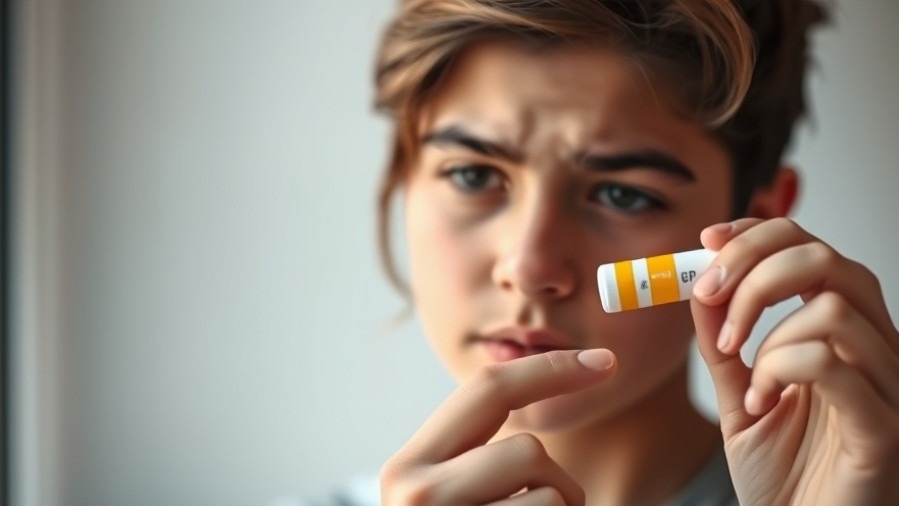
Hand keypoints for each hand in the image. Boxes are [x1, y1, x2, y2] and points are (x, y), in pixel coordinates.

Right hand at [380, 349, 616, 504]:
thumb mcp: (448, 495)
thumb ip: (479, 455)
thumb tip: (562, 384)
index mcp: (410, 464)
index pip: (486, 390)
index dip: (550, 369)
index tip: (604, 362)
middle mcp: (416, 492)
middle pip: (528, 450)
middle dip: (557, 481)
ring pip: (553, 497)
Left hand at [691, 218, 898, 504]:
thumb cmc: (784, 472)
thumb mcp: (738, 397)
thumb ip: (722, 344)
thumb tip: (698, 286)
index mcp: (841, 332)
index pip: (810, 247)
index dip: (758, 233)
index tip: (707, 241)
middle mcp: (873, 348)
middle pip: (825, 259)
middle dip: (751, 268)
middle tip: (710, 301)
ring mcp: (886, 385)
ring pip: (830, 308)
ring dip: (764, 336)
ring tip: (746, 382)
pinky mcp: (883, 427)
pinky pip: (833, 363)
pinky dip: (778, 371)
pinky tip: (760, 404)